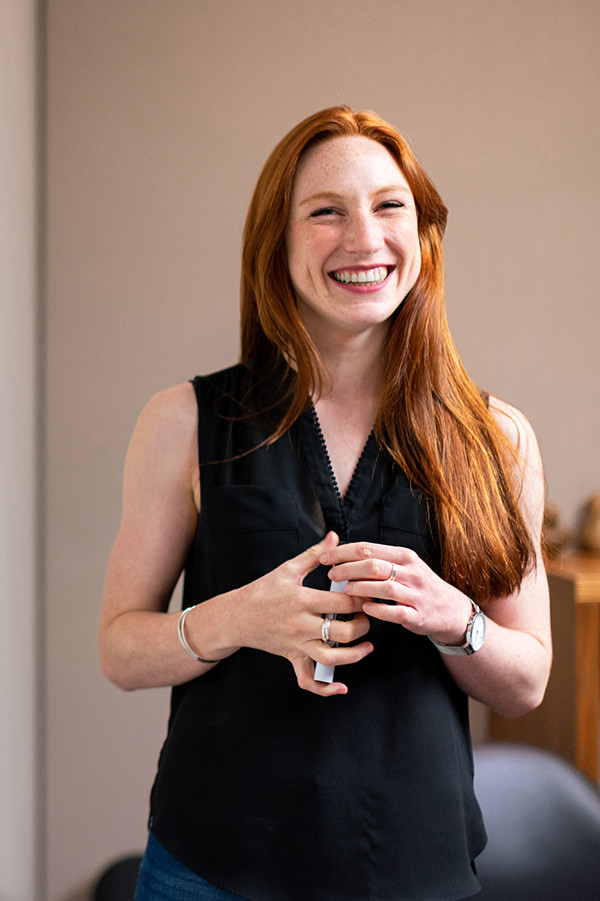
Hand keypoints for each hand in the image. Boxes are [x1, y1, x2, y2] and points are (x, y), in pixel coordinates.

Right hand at [220, 532, 372, 695]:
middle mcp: (301, 625)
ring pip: (332, 659)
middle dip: (363, 625)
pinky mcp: (292, 658)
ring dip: (355, 656)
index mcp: (303, 600)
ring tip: (367, 646)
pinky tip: (342, 687)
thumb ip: (315, 554)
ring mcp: (297, 645)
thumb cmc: (263, 590)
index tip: (369, 593)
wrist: (235, 616)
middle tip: (369, 616)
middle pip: (343, 632)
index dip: (361, 599)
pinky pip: (309, 680)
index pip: (343, 603)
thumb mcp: (288, 569)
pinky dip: (325, 689)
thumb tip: (335, 537)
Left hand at [320, 541, 472, 644]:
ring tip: (345, 590)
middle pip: (374, 565)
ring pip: (384, 587)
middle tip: (331, 573)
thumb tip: (344, 556)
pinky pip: (396, 611)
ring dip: (361, 587)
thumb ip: (378, 560)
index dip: (343, 552)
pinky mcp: (418, 615)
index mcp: (404, 556)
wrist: (450, 609)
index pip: (368, 548)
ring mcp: (416, 594)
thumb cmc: (419, 586)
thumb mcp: (404, 566)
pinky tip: (365, 608)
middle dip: (348, 568)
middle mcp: (411, 572)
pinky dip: (379, 610)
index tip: (326, 557)